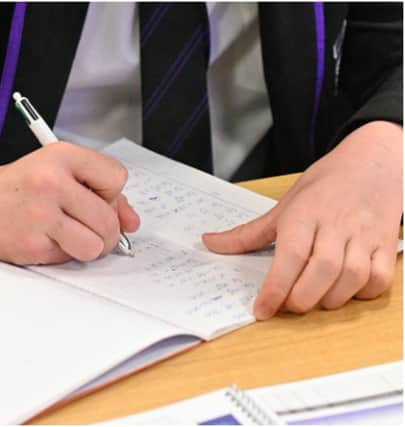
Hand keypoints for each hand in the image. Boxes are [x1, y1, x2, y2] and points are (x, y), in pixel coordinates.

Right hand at [0, 142, 139, 264]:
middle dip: (105, 229)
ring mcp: (40, 215)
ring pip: (95, 246)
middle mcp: (51, 182)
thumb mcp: (60, 172)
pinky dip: (64, 254)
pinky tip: (45, 239)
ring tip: (70, 235)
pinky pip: (70, 259)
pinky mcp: (30, 245)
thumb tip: (131, 222)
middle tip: (85, 223)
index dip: (110, 193)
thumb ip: (101, 191)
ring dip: (88, 246)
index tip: (95, 195)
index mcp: (61, 156)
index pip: (117, 178)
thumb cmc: (19, 185)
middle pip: (109, 220)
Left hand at [202, 121, 402, 318]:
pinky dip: (361, 294)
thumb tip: (209, 243)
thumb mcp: (283, 206)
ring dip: (330, 300)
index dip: (275, 288)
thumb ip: (248, 233)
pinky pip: (379, 279)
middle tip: (286, 305)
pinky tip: (344, 291)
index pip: (290, 256)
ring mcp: (364, 235)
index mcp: (305, 215)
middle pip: (322, 271)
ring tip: (312, 299)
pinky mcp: (387, 245)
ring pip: (352, 278)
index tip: (262, 309)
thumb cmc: (325, 185)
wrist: (374, 161)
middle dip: (301, 299)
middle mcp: (336, 225)